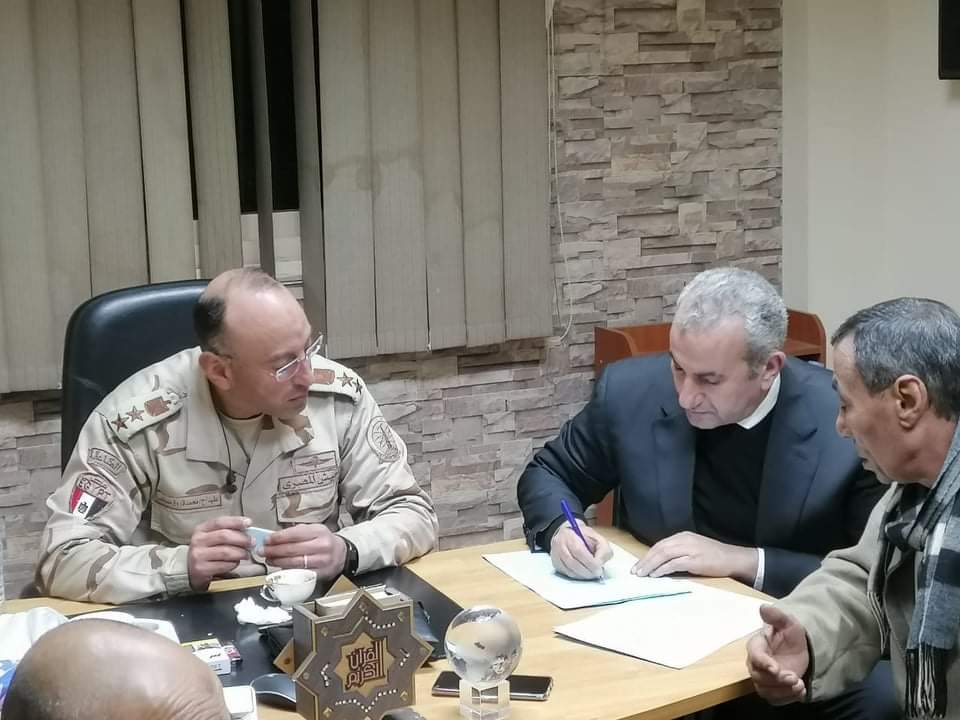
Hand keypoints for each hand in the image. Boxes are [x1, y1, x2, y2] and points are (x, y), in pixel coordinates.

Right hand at [188, 516, 252, 590]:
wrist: (189, 570)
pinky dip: (233, 564)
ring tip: (246, 554)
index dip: (236, 521)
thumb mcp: (211, 538)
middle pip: (224, 536)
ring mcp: (198, 555)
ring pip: (226, 551)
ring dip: (240, 553)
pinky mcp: (201, 569)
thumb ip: (226, 532)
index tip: (249, 522)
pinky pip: (224, 565)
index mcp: (201, 529)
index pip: (220, 522)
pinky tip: (235, 562)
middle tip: (252, 542)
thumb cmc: (206, 552)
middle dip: (242, 539)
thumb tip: (248, 530)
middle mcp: (198, 541)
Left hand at [263, 524, 347, 579]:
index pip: (294, 534)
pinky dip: (287, 570)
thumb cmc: (324, 540)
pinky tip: (280, 568)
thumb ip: (296, 532)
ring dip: (278, 561)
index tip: (267, 540)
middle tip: (263, 551)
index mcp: (319, 532)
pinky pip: (300, 573)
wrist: (341, 553)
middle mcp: (322, 546)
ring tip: (269, 559)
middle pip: (293, 549)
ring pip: (295, 562)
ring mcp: (322, 561)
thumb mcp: (314, 530)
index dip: (278, 538)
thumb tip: (275, 537)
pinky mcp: (320, 573)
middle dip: (274, 550)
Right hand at [550, 523, 613, 578]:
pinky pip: (566, 573)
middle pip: (572, 562)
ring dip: (582, 575)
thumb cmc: (585, 537)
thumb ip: (603, 550)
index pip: (578, 551)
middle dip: (587, 571)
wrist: (569, 534)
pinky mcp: (555, 563)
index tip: (599, 569)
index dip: (589, 563)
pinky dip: (577, 576)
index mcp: (570, 534)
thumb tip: (600, 564)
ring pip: (569, 570)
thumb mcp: (598, 538)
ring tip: (591, 574)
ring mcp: (555, 554)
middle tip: (596, 573)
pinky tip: (583, 573)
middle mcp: (559, 544)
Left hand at [631, 531, 757, 583]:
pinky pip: (674, 564)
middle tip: (635, 571)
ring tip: (642, 574)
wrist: (733, 558)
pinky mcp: (694, 560)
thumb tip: (661, 562)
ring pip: (664, 554)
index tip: (638, 565)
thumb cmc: (714, 556)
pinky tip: (655, 575)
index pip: (660, 544)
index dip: (648, 555)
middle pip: (659, 548)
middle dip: (645, 560)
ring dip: (650, 565)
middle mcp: (684, 540)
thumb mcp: (694, 548)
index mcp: (683, 536)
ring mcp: (690, 549)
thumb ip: (679, 551)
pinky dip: (662, 569)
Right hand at [746, 605, 809, 704]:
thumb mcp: (788, 622)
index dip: (764, 663)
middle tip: (794, 677)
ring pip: (766, 690)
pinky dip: (787, 698)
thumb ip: (776, 616)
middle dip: (777, 680)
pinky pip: (775, 699)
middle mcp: (756, 664)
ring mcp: (763, 679)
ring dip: (783, 691)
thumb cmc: (790, 635)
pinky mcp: (772, 690)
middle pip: (759, 677)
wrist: (799, 651)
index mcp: (757, 646)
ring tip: (800, 685)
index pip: (755, 656)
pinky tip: (800, 690)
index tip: (776, 668)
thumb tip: (763, 607)